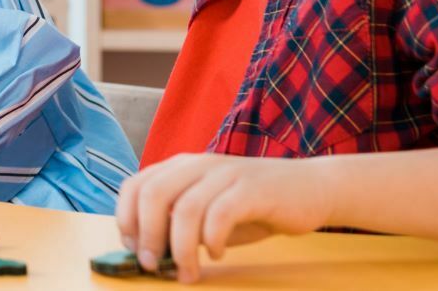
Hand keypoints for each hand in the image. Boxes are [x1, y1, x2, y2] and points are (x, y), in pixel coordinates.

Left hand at [115, 153, 336, 281]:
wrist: (311, 188)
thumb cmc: (254, 206)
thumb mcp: (209, 212)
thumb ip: (181, 225)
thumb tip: (151, 256)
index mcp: (181, 167)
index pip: (135, 185)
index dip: (126, 218)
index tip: (133, 250)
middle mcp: (198, 164)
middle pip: (153, 194)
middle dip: (148, 235)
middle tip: (154, 266)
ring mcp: (225, 174)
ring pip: (185, 208)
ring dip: (180, 248)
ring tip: (188, 273)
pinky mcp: (252, 188)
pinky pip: (221, 214)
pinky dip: (212, 240)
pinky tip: (217, 255)